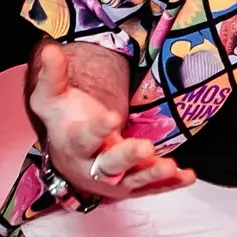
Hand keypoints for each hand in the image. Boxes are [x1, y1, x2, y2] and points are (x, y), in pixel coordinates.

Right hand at [29, 42, 193, 200]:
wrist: (69, 157)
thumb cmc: (63, 121)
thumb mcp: (52, 98)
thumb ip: (53, 76)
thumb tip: (49, 49)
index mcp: (74, 144)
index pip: (86, 138)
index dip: (98, 129)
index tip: (112, 116)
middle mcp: (93, 167)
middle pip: (110, 165)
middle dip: (128, 156)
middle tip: (145, 147)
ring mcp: (113, 179)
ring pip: (133, 179)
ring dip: (152, 174)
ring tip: (171, 166)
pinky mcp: (130, 185)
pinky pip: (150, 187)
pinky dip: (169, 184)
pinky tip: (187, 175)